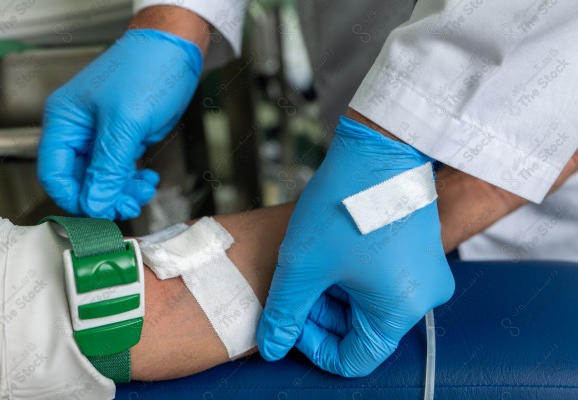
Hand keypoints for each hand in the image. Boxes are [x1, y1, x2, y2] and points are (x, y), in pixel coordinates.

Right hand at [38, 28, 201, 219]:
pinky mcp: (123, 139)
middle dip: (103, 197)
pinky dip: (133, 180)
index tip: (98, 211)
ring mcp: (102, 136)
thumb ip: (108, 166)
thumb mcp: (125, 122)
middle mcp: (79, 131)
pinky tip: (148, 180)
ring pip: (102, 179)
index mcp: (65, 122)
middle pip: (80, 180)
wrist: (174, 52)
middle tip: (127, 206)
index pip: (54, 173)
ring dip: (121, 191)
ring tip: (143, 191)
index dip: (74, 197)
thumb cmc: (146, 71)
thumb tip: (95, 203)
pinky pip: (120, 170)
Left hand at [257, 116, 454, 376]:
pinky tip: (327, 253)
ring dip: (332, 293)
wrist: (379, 148)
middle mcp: (422, 297)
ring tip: (307, 265)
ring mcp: (423, 272)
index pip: (355, 358)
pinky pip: (380, 279)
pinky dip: (350, 275)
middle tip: (292, 289)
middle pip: (361, 330)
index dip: (314, 347)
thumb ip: (284, 314)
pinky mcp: (417, 251)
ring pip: (368, 303)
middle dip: (320, 315)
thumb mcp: (303, 266)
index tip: (291, 321)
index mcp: (401, 311)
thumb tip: (273, 347)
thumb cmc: (344, 204)